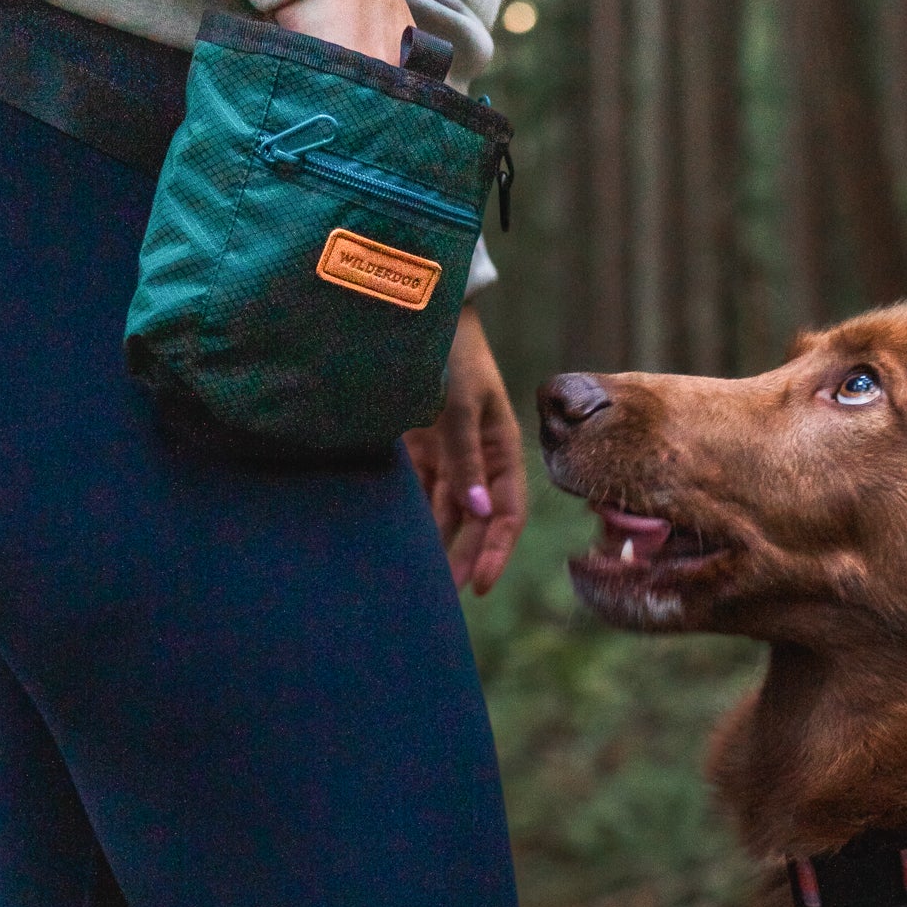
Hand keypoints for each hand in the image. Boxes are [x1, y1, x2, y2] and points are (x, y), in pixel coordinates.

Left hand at [406, 308, 524, 594]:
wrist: (415, 309)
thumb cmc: (451, 350)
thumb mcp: (463, 402)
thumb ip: (465, 456)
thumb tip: (477, 510)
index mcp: (501, 448)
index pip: (507, 512)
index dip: (497, 550)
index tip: (482, 585)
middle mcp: (476, 457)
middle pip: (474, 521)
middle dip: (464, 558)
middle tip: (445, 598)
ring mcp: (446, 453)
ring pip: (444, 513)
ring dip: (437, 545)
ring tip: (421, 582)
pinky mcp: (415, 447)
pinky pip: (416, 493)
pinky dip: (412, 519)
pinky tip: (400, 545)